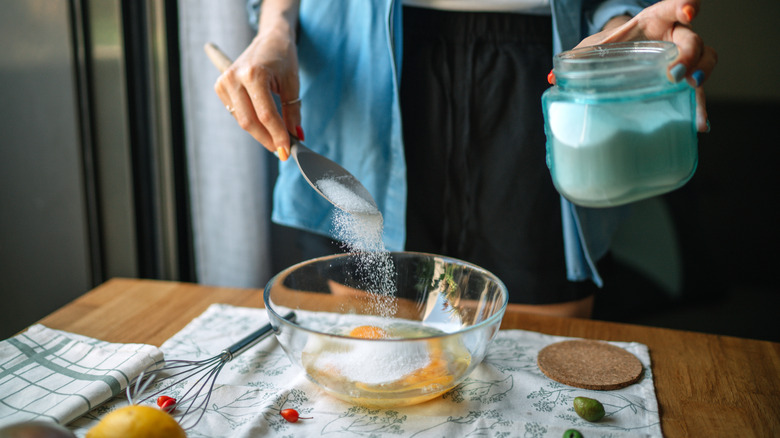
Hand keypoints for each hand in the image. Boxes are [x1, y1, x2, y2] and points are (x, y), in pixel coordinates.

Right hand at [213, 1, 300, 159]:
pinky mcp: (220, 87)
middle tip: (283, 151)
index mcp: (253, 74)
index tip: (288, 150)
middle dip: (268, 140)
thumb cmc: (283, 58)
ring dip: (260, 134)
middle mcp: (234, 78)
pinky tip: (264, 126)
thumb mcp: (292, 84)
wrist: (270, 38)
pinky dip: (252, 123)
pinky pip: (237, 114)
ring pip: (243, 121)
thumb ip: (293, 112)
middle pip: (250, 122)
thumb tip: (296, 137)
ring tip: (277, 139)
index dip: (278, 136)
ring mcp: (224, 82)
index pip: (266, 115)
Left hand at [576, 0, 716, 131]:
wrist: (621, 53)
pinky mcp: (684, 79)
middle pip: (694, 39)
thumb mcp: (597, 46)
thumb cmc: (614, 45)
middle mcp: (675, 35)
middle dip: (690, 55)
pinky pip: (697, 91)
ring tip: (691, 89)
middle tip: (675, 73)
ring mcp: (683, 57)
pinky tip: (697, 124)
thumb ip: (579, 57)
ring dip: (701, 75)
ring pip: (706, 59)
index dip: (686, 5)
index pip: (676, 5)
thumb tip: (553, 77)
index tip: (689, 12)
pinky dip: (697, 107)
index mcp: (655, 19)